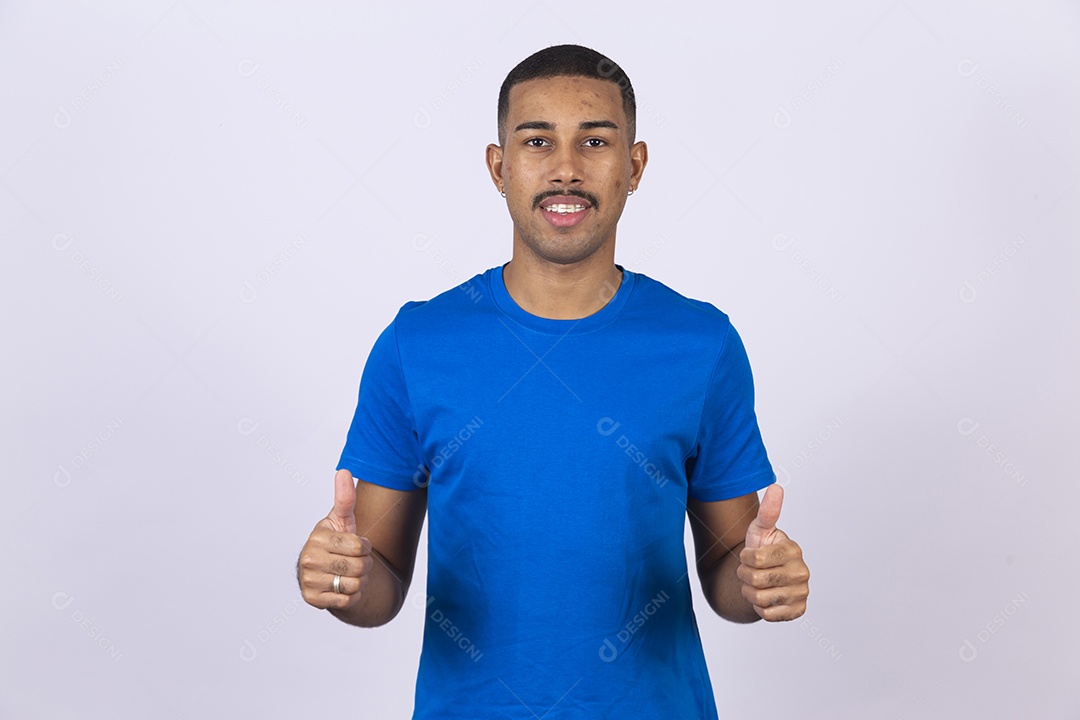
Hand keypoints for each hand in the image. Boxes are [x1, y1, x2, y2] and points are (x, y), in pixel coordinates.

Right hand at [297, 469, 373, 609]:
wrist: (324, 569)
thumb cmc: (336, 540)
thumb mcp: (342, 519)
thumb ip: (345, 498)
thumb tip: (344, 471)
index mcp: (317, 537)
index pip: (359, 546)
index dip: (364, 546)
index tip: (355, 545)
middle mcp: (308, 559)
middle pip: (358, 567)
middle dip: (365, 565)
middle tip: (356, 561)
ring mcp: (308, 580)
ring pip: (354, 585)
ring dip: (360, 581)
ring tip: (350, 573)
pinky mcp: (312, 599)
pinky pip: (347, 601)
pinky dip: (352, 596)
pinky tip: (343, 586)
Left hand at [736, 484, 809, 621]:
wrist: (763, 577)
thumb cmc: (761, 550)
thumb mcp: (760, 529)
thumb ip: (768, 511)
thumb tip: (776, 487)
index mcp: (793, 550)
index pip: (754, 558)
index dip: (744, 558)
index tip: (749, 556)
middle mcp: (802, 572)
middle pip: (755, 579)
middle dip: (744, 576)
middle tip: (750, 571)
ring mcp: (802, 592)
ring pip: (759, 599)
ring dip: (750, 592)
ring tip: (756, 584)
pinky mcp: (798, 611)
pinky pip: (767, 615)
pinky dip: (759, 608)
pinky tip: (765, 597)